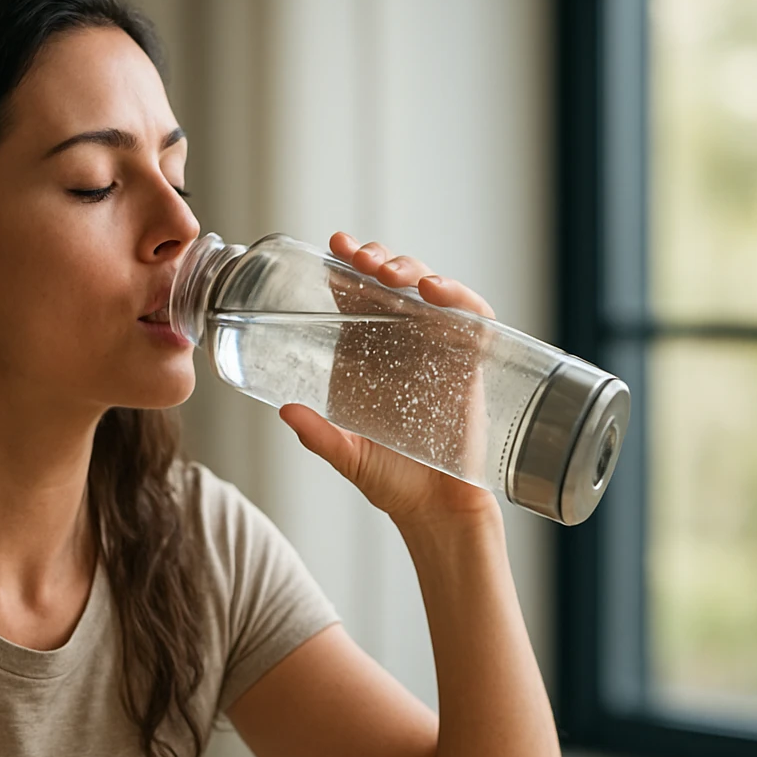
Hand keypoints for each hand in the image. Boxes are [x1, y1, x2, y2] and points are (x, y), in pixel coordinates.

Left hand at [279, 232, 501, 529]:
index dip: (348, 266)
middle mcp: (403, 346)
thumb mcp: (347, 455)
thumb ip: (319, 435)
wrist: (437, 511)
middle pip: (394, 282)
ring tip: (391, 271)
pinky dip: (457, 297)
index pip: (357, 296)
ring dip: (412, 269)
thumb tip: (285, 410)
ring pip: (431, 290)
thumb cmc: (392, 481)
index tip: (334, 245)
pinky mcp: (469, 364)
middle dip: (380, 258)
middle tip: (362, 257)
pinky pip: (471, 318)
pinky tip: (433, 291)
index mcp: (368, 356)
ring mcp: (439, 351)